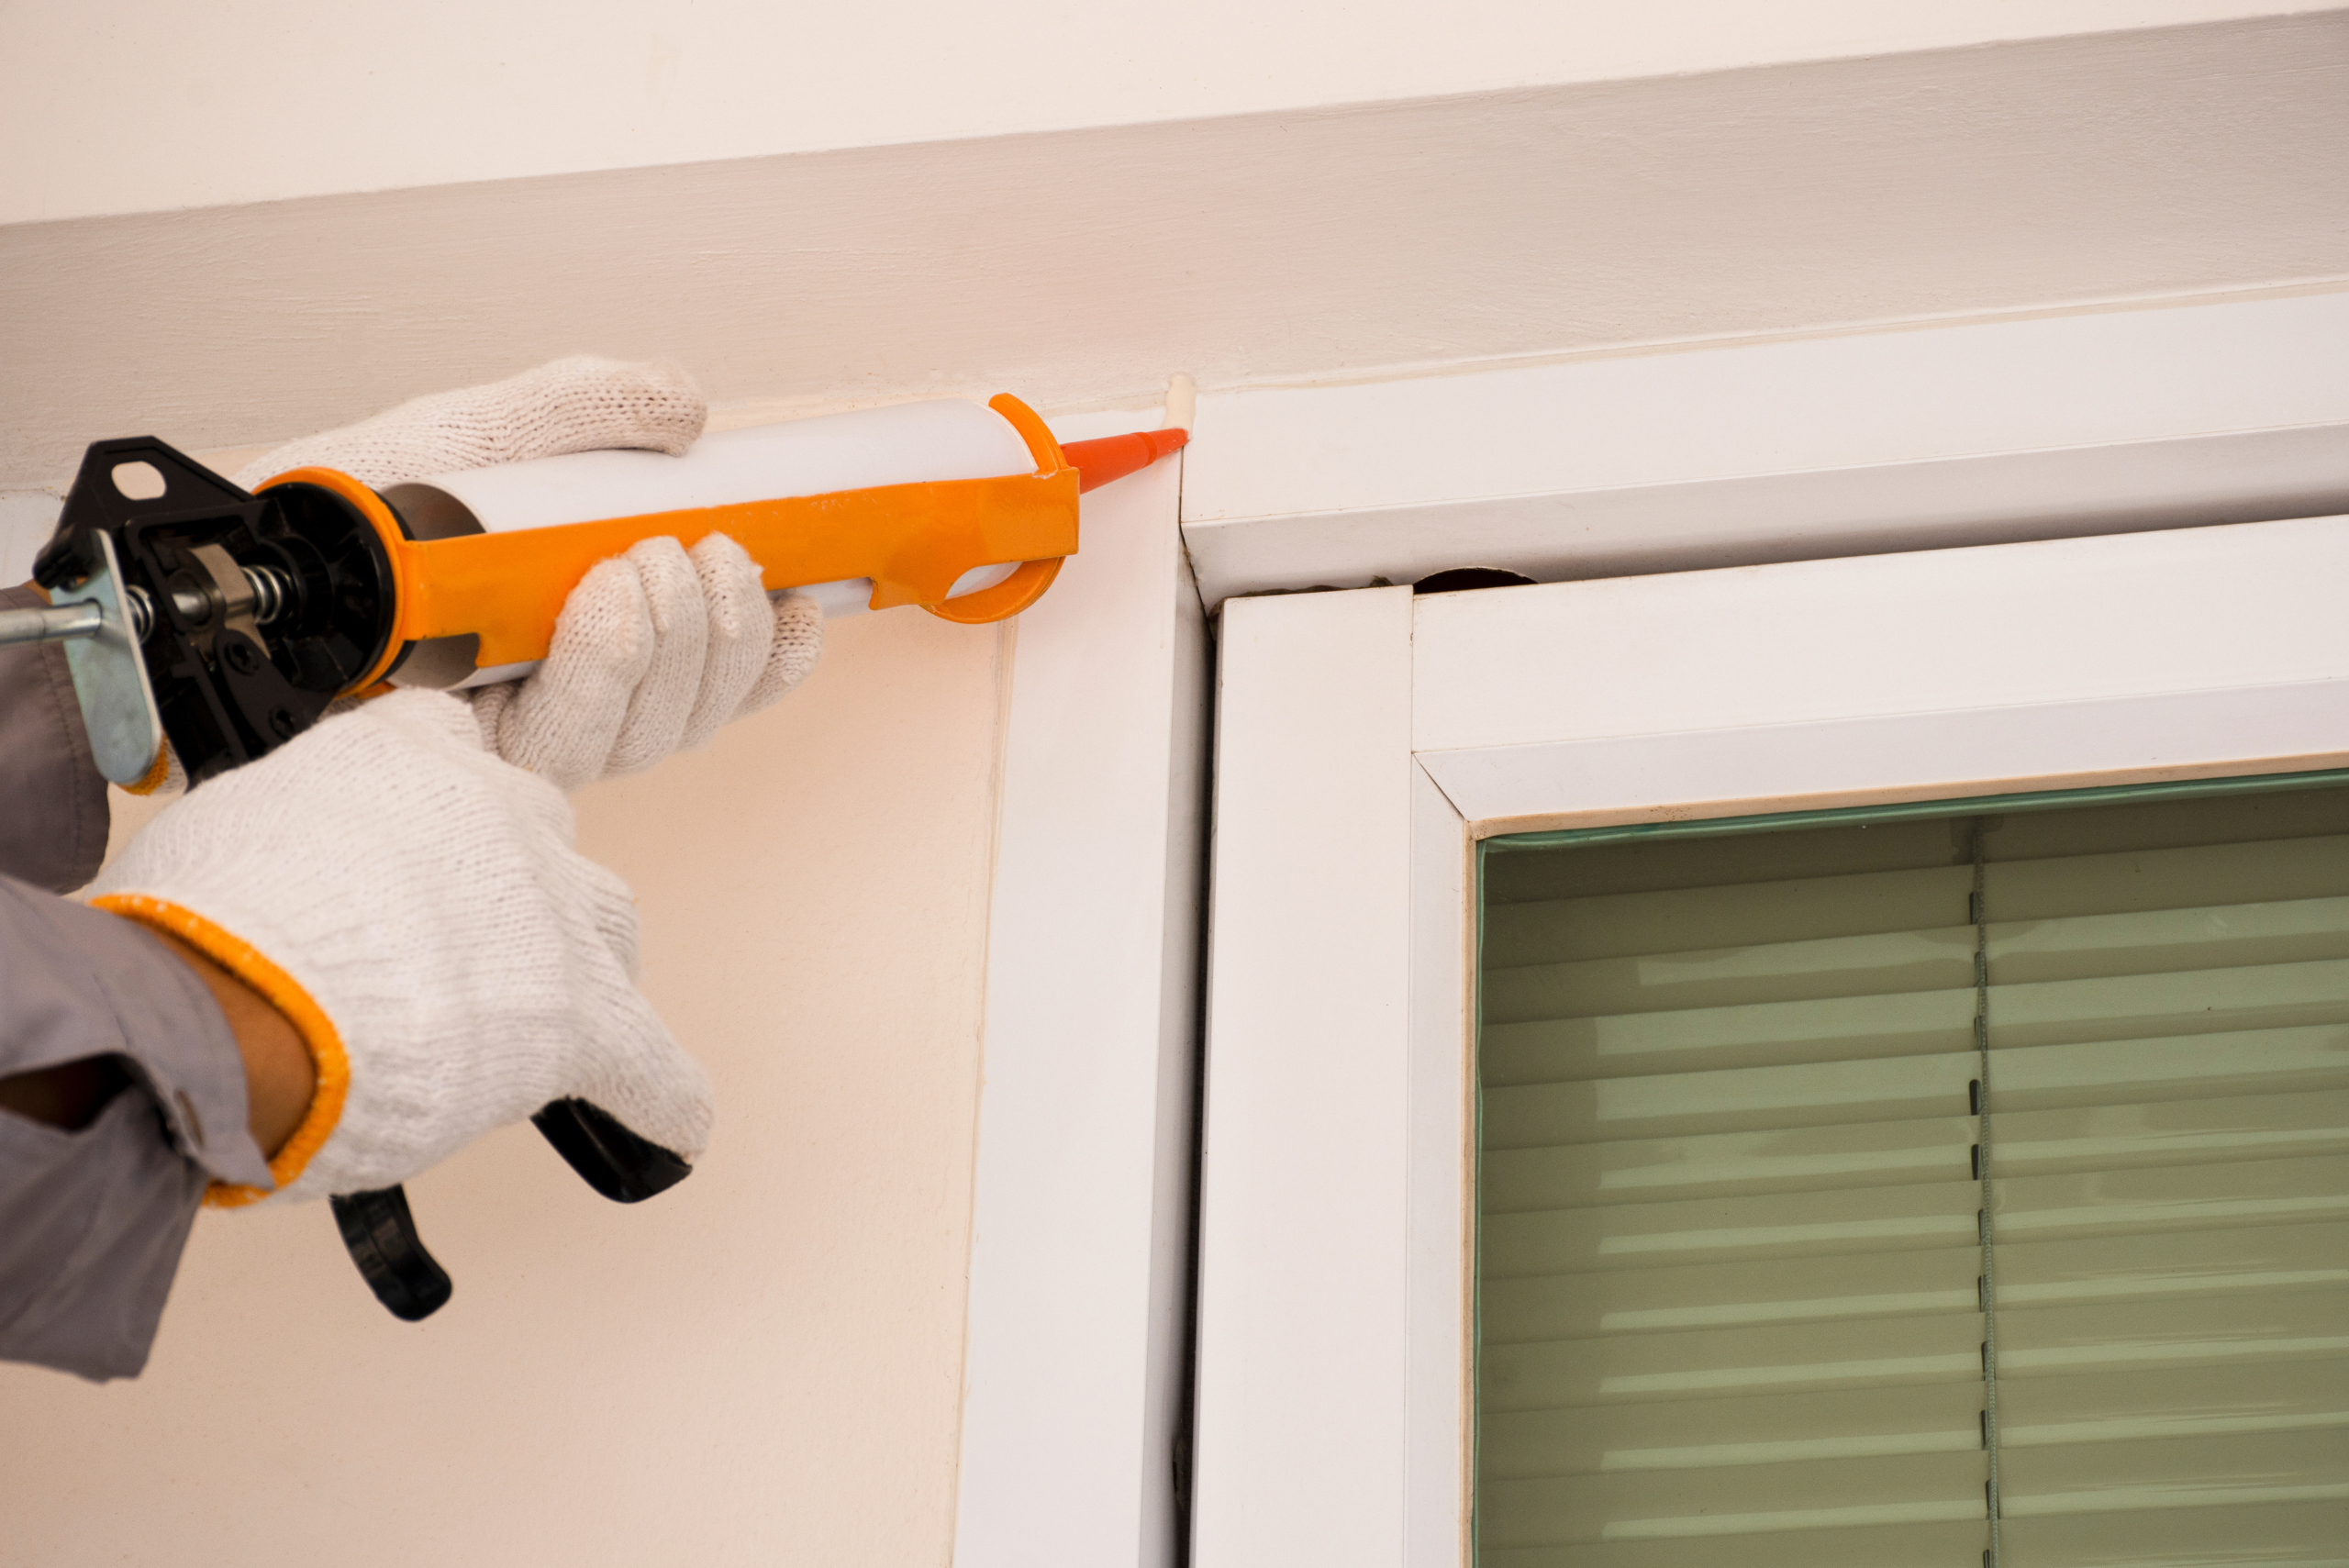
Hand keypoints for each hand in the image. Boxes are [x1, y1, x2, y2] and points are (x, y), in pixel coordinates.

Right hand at [87, 688, 711, 1201]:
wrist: (240, 1001)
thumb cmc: (206, 927)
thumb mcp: (224, 835)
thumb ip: (275, 841)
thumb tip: (260, 879)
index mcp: (407, 762)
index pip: (455, 749)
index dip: (439, 807)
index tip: (424, 838)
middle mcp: (499, 821)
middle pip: (542, 838)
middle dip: (513, 888)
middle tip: (460, 948)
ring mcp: (549, 917)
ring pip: (606, 924)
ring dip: (585, 966)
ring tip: (549, 1015)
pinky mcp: (579, 1016)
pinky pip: (649, 1062)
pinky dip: (661, 1095)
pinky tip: (673, 1123)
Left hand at [233, 357, 822, 791]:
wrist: (252, 565)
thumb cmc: (353, 510)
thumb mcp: (485, 432)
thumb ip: (588, 408)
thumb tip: (689, 410)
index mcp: (599, 633)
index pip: (720, 673)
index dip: (775, 651)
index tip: (804, 601)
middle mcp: (570, 696)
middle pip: (699, 708)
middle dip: (725, 632)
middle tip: (705, 555)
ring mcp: (525, 733)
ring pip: (653, 730)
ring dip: (675, 645)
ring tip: (648, 567)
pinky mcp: (478, 761)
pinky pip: (573, 739)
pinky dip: (605, 665)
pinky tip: (605, 602)